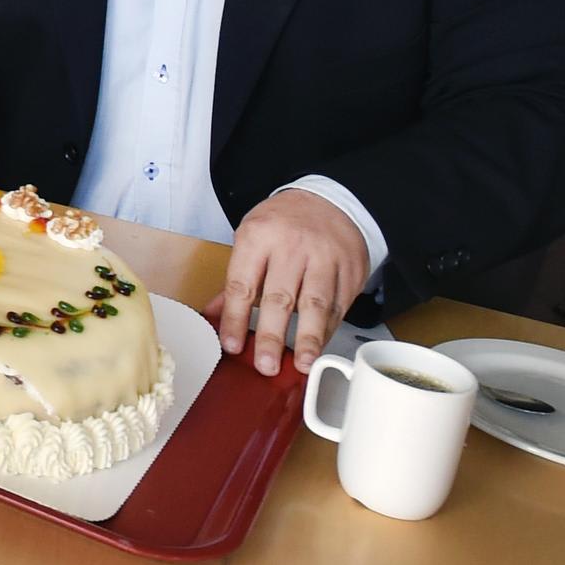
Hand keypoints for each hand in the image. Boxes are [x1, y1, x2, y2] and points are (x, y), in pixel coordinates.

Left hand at [207, 189, 369, 375]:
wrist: (329, 199)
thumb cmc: (283, 223)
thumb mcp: (251, 238)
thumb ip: (236, 280)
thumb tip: (213, 317)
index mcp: (258, 236)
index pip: (242, 284)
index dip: (236, 319)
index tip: (232, 345)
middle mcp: (292, 246)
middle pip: (280, 297)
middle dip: (272, 335)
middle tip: (265, 365)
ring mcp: (325, 257)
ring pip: (316, 303)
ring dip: (308, 338)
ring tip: (300, 364)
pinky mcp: (350, 270)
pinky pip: (339, 306)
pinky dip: (328, 330)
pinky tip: (318, 347)